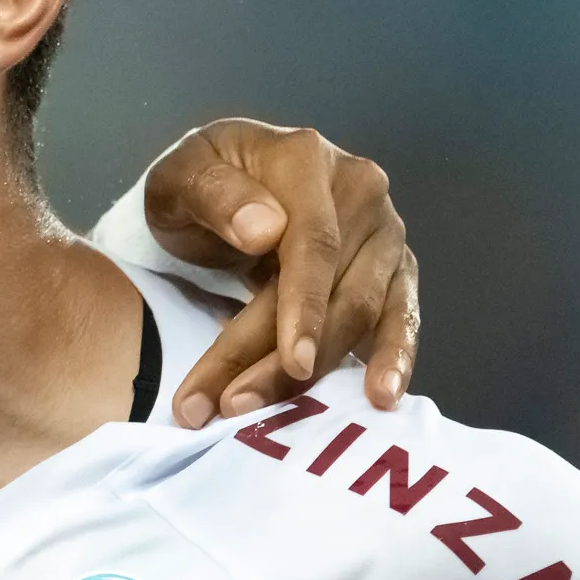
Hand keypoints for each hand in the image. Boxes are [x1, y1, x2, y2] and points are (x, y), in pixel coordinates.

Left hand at [143, 118, 419, 425]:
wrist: (222, 190)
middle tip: (234, 406)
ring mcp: (383, 231)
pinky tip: (382, 395)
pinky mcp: (393, 267)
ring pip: (363, 312)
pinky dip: (393, 357)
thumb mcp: (178, 178)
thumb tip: (264, 229)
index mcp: (305, 160)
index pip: (315, 242)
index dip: (304, 305)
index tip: (292, 360)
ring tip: (282, 419)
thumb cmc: (197, 186)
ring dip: (322, 371)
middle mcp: (359, 190)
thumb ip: (214, 194)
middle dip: (285, 357)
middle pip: (337, 288)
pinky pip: (400, 316)